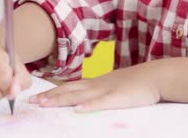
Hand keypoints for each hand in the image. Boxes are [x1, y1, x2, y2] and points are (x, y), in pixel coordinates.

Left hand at [29, 63, 160, 112]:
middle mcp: (96, 85)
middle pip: (68, 90)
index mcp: (95, 83)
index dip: (52, 92)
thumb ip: (99, 91)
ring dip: (60, 100)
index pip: (69, 87)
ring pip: (79, 96)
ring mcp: (106, 91)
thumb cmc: (136, 82)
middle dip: (49, 97)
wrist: (155, 76)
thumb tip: (84, 100)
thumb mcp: (113, 84)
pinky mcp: (117, 98)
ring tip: (44, 105)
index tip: (36, 97)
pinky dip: (88, 106)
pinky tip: (77, 110)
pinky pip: (101, 103)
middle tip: (31, 102)